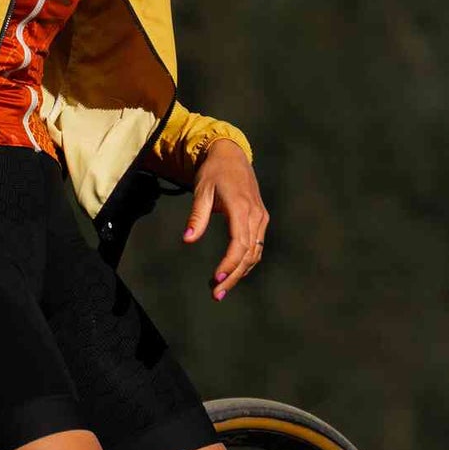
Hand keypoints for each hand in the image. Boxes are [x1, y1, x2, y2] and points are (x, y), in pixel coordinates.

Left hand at [184, 141, 267, 299]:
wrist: (231, 155)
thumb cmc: (213, 172)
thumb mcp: (201, 190)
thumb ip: (197, 216)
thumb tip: (188, 240)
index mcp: (242, 208)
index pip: (239, 244)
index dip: (229, 264)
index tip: (217, 279)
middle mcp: (256, 215)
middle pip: (248, 254)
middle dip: (233, 276)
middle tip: (216, 294)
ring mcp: (261, 218)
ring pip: (255, 253)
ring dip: (240, 273)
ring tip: (221, 288)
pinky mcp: (260, 219)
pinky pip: (257, 246)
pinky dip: (246, 262)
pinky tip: (233, 273)